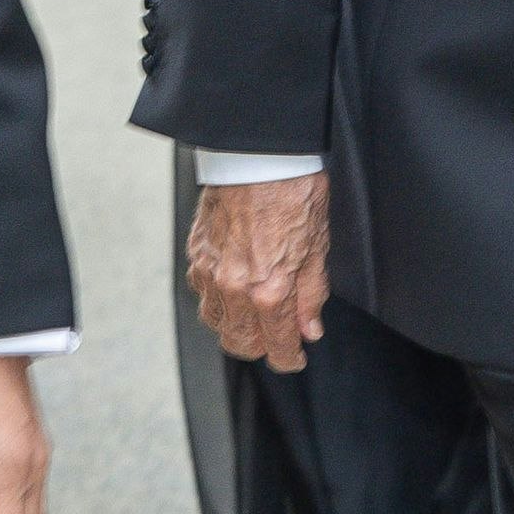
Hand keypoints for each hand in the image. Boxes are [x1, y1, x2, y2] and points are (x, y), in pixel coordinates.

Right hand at [189, 172, 328, 372]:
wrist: (259, 154)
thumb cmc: (293, 192)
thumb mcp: (317, 247)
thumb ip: (311, 295)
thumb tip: (310, 329)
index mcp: (270, 291)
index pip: (277, 348)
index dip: (289, 359)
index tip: (296, 357)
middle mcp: (235, 289)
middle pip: (240, 344)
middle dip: (260, 348)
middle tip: (277, 338)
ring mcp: (210, 272)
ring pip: (215, 322)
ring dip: (235, 326)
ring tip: (254, 314)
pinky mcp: (196, 253)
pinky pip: (201, 293)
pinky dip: (216, 299)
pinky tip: (232, 288)